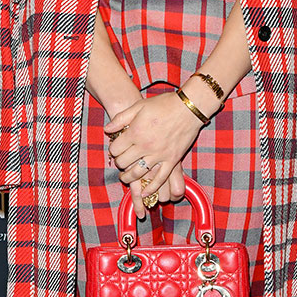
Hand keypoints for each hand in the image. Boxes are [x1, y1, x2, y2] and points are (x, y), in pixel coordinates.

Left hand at [105, 92, 203, 218]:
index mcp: (135, 132)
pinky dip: (151, 187)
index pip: (116, 149)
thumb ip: (121, 118)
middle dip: (119, 163)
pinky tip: (145, 192)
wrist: (189, 107)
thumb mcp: (139, 106)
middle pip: (124, 162)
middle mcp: (145, 146)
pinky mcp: (172, 160)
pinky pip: (160, 178)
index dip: (113, 149)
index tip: (116, 148)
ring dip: (128, 178)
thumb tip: (107, 129)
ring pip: (138, 173)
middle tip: (120, 162)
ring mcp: (159, 155)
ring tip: (125, 178)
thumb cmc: (164, 104)